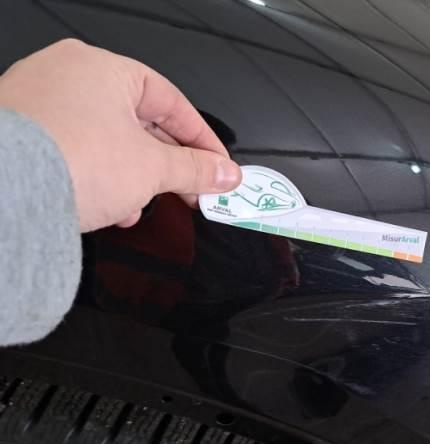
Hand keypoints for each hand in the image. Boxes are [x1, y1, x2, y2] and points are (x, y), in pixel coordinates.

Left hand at [0, 39, 240, 231]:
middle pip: (139, 122)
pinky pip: (75, 151)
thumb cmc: (69, 160)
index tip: (218, 167)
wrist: (3, 191)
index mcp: (103, 67)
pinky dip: (99, 177)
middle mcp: (67, 75)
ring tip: (145, 204)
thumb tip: (224, 173)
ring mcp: (39, 102)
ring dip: (134, 177)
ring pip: (106, 140)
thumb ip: (195, 169)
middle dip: (168, 164)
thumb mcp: (152, 168)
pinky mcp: (21, 134)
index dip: (202, 140)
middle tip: (192, 191)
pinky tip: (109, 207)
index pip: (172, 102)